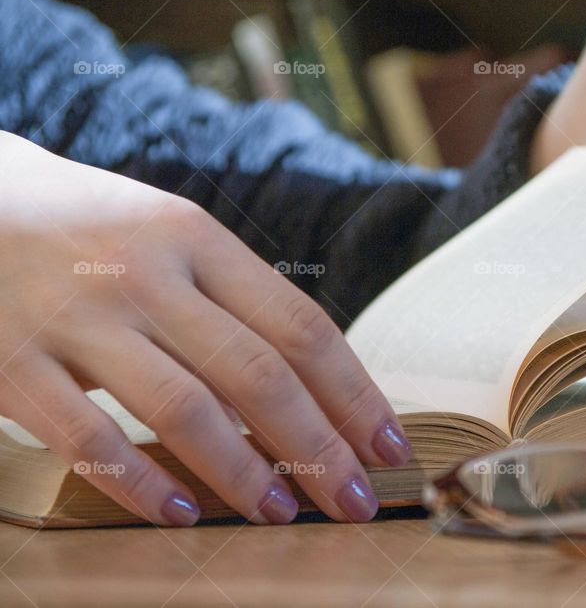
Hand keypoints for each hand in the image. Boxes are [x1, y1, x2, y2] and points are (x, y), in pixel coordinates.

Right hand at [0, 131, 410, 525]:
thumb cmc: (94, 232)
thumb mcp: (171, 237)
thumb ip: (235, 300)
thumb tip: (317, 389)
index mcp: (196, 239)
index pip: (299, 326)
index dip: (353, 393)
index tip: (387, 446)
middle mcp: (144, 273)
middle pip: (257, 373)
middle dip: (319, 447)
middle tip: (356, 500)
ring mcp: (76, 317)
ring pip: (182, 408)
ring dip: (244, 473)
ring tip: (282, 514)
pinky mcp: (11, 362)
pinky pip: (85, 437)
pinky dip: (138, 481)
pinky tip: (180, 513)